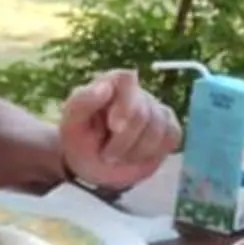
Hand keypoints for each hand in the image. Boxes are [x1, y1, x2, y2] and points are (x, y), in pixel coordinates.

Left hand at [59, 69, 179, 192]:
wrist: (92, 165)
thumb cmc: (80, 139)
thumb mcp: (71, 123)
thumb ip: (82, 102)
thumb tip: (105, 87)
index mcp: (111, 83)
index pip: (126, 79)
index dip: (124, 104)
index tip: (114, 127)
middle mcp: (137, 92)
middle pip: (143, 112)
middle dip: (123, 141)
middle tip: (107, 155)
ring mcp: (156, 109)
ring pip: (159, 128)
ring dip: (136, 151)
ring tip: (118, 157)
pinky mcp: (169, 127)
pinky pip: (172, 137)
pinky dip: (153, 154)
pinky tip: (136, 156)